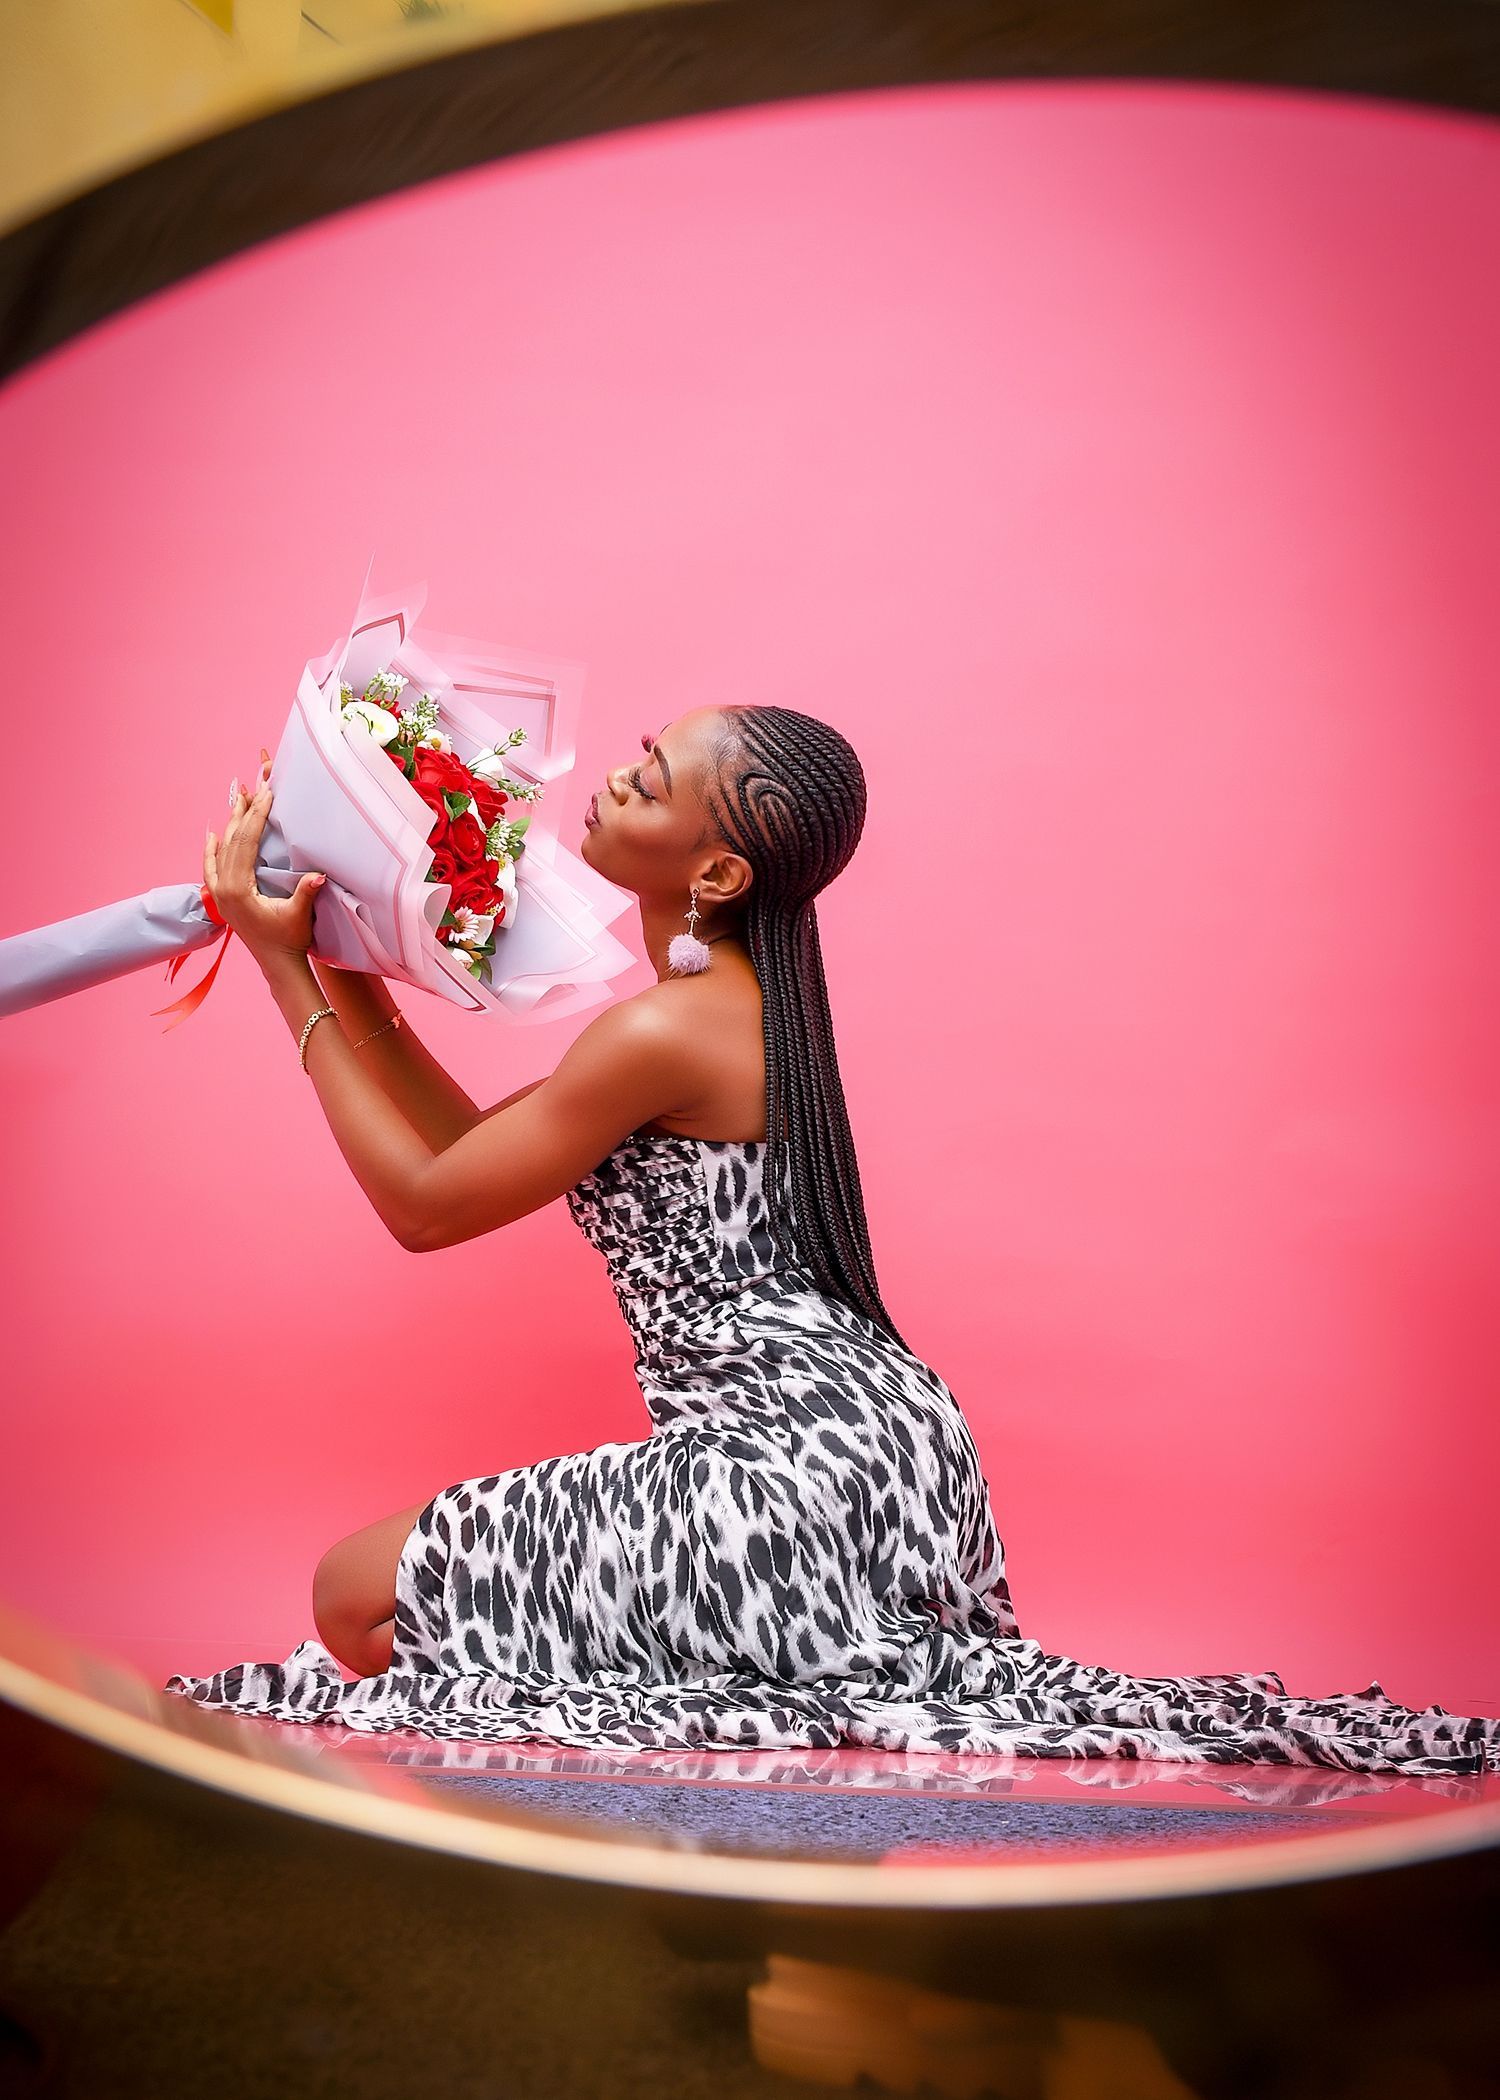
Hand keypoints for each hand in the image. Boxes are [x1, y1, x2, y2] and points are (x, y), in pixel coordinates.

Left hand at [204, 744, 325, 971]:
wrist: (276, 964)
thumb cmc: (290, 940)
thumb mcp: (299, 916)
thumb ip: (305, 893)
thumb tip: (318, 875)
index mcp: (238, 889)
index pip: (245, 843)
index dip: (256, 816)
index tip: (266, 793)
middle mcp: (223, 888)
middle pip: (231, 840)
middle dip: (243, 811)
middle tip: (251, 785)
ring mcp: (219, 893)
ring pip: (221, 849)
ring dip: (230, 823)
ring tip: (237, 799)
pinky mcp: (221, 898)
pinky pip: (210, 867)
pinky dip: (211, 849)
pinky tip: (213, 834)